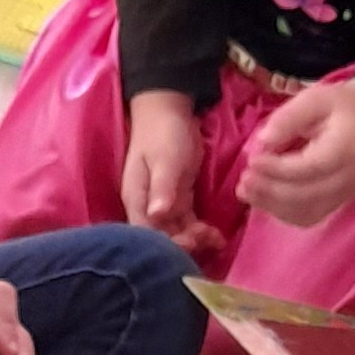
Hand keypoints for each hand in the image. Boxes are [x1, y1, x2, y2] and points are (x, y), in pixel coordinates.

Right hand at [121, 91, 206, 248]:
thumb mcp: (164, 159)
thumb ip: (162, 187)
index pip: (146, 233)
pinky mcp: (178, 199)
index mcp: (137, 199)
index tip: (189, 241)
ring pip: (177, 232)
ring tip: (216, 239)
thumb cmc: (163, 133)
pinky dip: (200, 230)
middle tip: (207, 240)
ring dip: (195, 239)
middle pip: (162, 237)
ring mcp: (162, 204)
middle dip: (184, 244)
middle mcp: (147, 206)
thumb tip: (158, 214)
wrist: (168, 110)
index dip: (166, 244)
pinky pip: (187, 222)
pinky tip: (216, 237)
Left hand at [238, 77, 354, 228]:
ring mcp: (345, 194)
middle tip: (244, 179)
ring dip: (271, 205)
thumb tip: (262, 142)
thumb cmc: (337, 107)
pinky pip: (307, 217)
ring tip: (245, 191)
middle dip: (271, 190)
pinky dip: (280, 212)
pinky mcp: (336, 204)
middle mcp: (350, 177)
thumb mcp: (313, 98)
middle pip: (308, 194)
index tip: (252, 161)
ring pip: (305, 212)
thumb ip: (288, 117)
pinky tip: (261, 199)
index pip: (312, 166)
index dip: (279, 169)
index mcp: (347, 146)